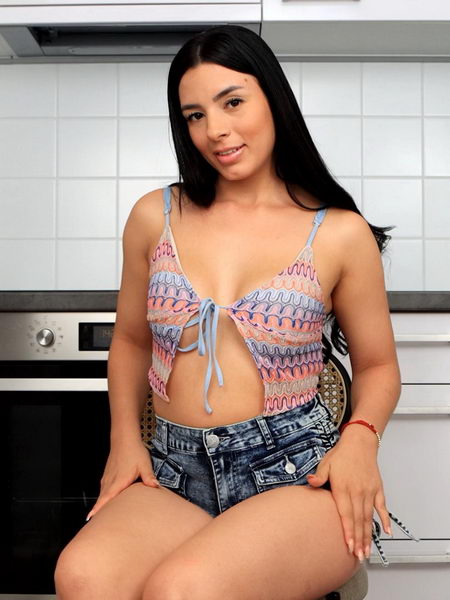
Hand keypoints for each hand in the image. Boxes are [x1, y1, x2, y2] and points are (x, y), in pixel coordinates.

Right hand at [85, 437, 159, 521]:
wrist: (125, 439)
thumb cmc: (134, 452)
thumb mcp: (145, 465)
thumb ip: (149, 477)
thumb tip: (156, 486)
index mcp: (119, 481)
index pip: (106, 498)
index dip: (98, 509)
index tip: (90, 518)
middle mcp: (110, 481)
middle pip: (102, 500)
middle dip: (98, 513)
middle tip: (96, 526)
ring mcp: (107, 478)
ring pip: (102, 495)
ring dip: (100, 506)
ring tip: (99, 519)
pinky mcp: (107, 475)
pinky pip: (103, 489)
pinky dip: (102, 498)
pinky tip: (105, 503)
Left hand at [306, 429, 391, 560]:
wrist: (360, 442)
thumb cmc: (342, 454)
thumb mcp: (326, 463)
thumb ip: (319, 476)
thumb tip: (311, 482)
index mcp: (343, 488)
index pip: (346, 515)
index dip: (348, 532)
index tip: (349, 546)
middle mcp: (357, 492)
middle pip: (358, 520)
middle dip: (359, 540)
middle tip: (359, 557)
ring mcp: (369, 491)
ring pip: (369, 517)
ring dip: (368, 535)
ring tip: (368, 550)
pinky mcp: (377, 489)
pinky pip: (382, 507)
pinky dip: (385, 520)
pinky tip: (386, 532)